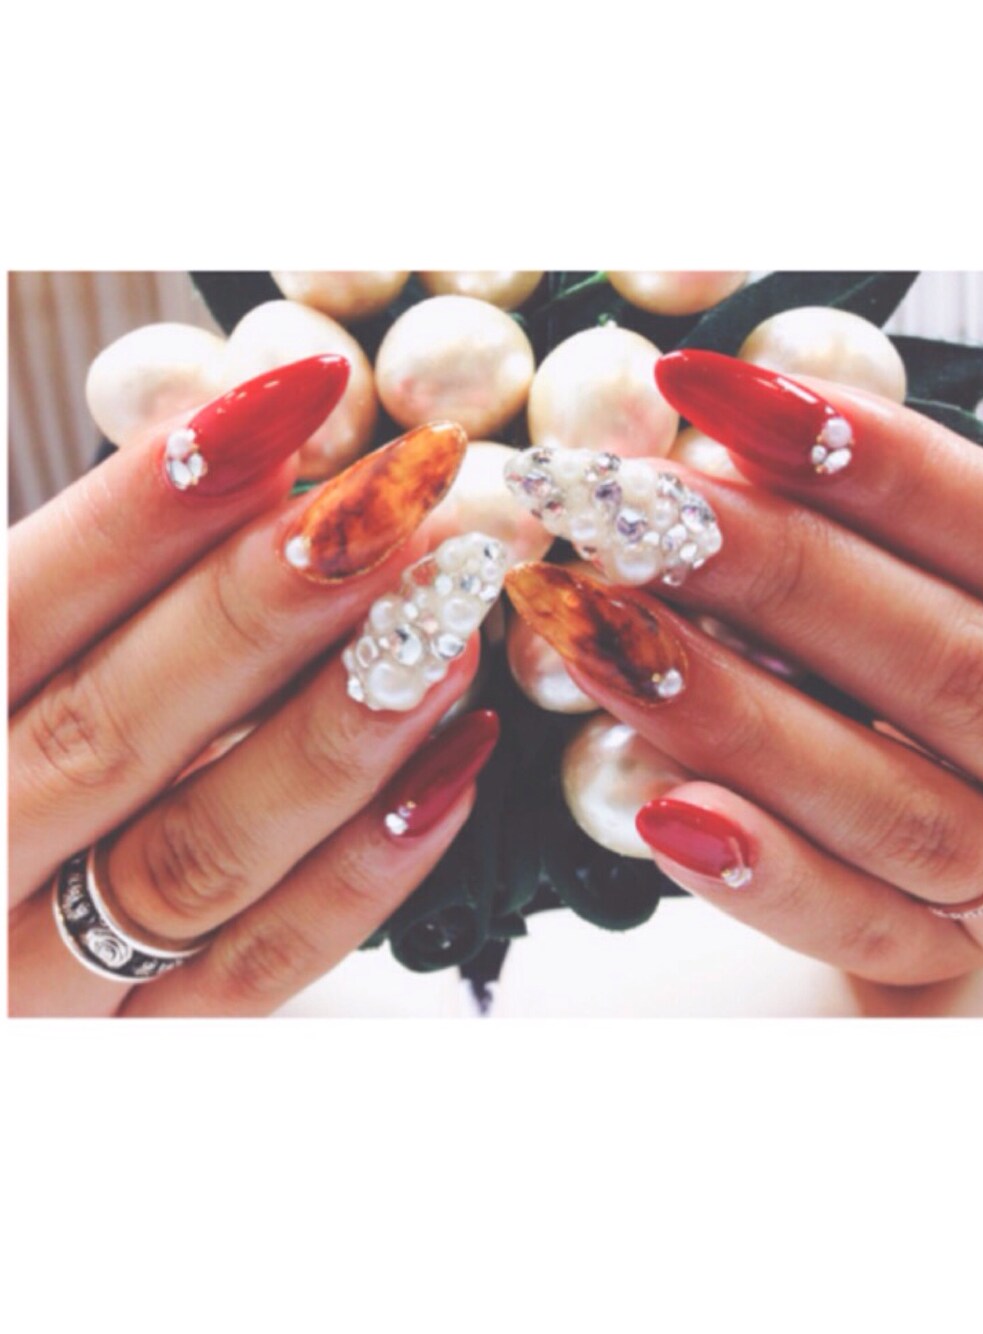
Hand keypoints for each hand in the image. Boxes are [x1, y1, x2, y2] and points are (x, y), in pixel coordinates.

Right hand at [9, 357, 497, 1015]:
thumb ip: (64, 603)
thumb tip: (230, 457)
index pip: (17, 615)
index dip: (144, 511)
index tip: (281, 404)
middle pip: (115, 729)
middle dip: (266, 606)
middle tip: (400, 505)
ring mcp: (41, 982)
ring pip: (200, 854)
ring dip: (340, 731)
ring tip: (448, 619)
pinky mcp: (132, 1049)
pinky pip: (254, 973)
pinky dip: (360, 875)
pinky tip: (452, 770)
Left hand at [506, 351, 982, 991]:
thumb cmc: (936, 665)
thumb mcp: (918, 585)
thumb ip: (858, 536)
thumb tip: (713, 444)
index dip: (867, 458)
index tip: (709, 388)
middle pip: (938, 662)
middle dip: (773, 574)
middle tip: (621, 507)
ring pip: (891, 800)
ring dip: (732, 712)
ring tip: (590, 628)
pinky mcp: (950, 951)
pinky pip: (868, 926)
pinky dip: (769, 876)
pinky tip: (666, 814)